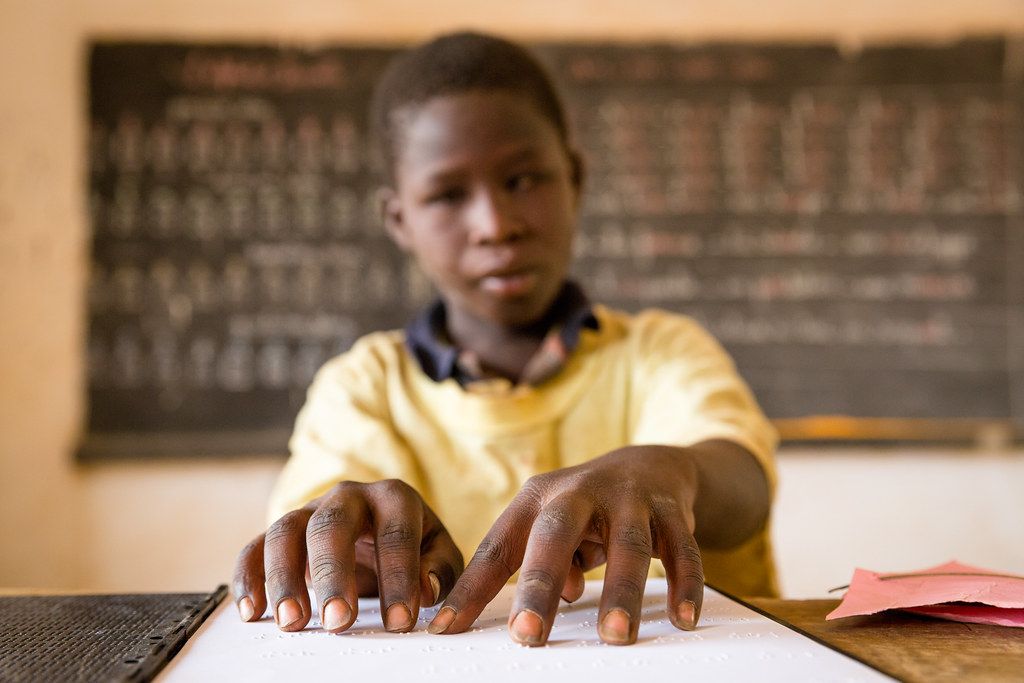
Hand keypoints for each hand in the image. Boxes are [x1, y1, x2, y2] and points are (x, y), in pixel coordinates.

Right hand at [233, 479, 463, 632]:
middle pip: (333, 525)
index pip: (396, 534)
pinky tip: (252, 612)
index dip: (399, 578)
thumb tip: (425, 589)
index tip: (399, 622)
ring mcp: (311, 510)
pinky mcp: (284, 531)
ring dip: (285, 578)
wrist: (383, 528)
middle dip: (334, 575)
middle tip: (339, 622)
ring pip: (286, 532)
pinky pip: (256, 547)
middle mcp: (349, 496)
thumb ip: (438, 569)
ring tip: (292, 623)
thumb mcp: (438, 553)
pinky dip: (249, 578)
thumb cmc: (415, 545)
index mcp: (394, 498)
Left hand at [426, 445, 703, 645]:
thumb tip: (547, 603)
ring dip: (620, 591)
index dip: (471, 589)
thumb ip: (538, 564)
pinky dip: (684, 585)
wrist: (651, 466)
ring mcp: (627, 498)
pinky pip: (681, 549)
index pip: (498, 548)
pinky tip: (682, 620)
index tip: (445, 629)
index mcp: (537, 499)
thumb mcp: (552, 529)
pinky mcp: (670, 510)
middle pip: (555, 535)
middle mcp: (578, 492)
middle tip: (527, 637)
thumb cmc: (587, 511)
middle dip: (539, 586)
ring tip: (613, 637)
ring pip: (626, 544)